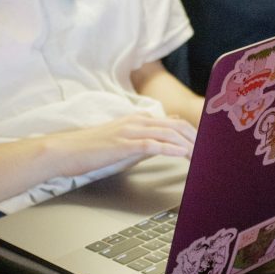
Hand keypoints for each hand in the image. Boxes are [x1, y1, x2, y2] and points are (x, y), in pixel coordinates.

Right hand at [47, 113, 196, 177]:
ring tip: (201, 155)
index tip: (204, 144)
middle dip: (195, 138)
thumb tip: (162, 146)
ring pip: (167, 133)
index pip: (171, 122)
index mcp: (136, 119)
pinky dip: (170, 149)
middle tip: (209, 151)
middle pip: (175, 126)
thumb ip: (142, 141)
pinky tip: (182, 155)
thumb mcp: (121, 142)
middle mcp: (136, 121)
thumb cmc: (90, 149)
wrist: (65, 150)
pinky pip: (152, 144)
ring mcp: (130, 131)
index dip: (190, 132)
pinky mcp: (123, 144)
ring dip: (187, 144)